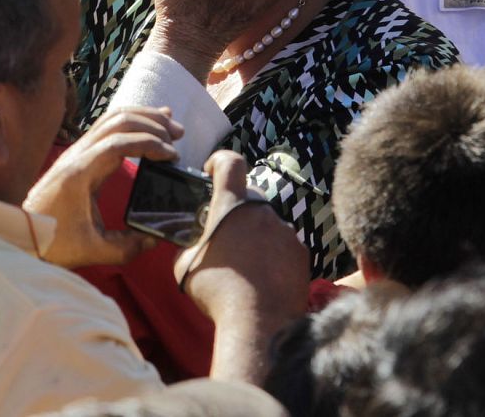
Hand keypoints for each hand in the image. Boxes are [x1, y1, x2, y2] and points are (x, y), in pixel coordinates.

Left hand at [23, 107, 183, 268]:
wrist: (19, 236)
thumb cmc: (51, 242)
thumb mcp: (92, 251)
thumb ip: (127, 247)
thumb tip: (156, 238)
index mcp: (79, 173)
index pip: (118, 143)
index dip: (149, 143)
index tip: (172, 155)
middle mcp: (76, 155)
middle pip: (117, 121)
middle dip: (152, 123)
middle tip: (179, 136)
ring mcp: (75, 151)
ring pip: (112, 118)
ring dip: (143, 117)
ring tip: (170, 125)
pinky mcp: (77, 154)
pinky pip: (106, 127)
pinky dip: (130, 122)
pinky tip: (148, 126)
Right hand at [175, 151, 309, 380]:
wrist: (258, 324)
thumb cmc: (217, 293)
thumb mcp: (184, 266)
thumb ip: (187, 245)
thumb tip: (189, 244)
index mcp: (230, 206)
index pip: (229, 162)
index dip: (219, 161)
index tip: (212, 172)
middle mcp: (261, 211)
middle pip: (248, 194)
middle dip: (235, 208)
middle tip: (224, 232)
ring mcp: (284, 230)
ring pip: (267, 222)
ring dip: (255, 234)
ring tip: (245, 263)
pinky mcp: (300, 251)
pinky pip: (284, 243)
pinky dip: (274, 254)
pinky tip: (264, 276)